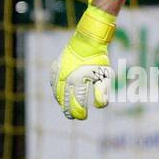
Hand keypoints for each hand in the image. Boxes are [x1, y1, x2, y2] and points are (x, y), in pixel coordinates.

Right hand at [50, 0, 116, 119]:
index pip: (78, 103)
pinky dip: (56, 92)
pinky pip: (53, 84)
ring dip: (62, 103)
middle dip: (69, 111)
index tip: (83, 117)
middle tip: (73, 117)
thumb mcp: (106, 76)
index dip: (80, 113)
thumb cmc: (99, 59)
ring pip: (57, 94)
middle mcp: (67, 78)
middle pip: (66, 101)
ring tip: (66, 110)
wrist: (87, 41)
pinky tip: (60, 97)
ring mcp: (58, 73)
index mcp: (79, 81)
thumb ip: (103, 92)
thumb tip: (99, 106)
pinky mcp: (54, 68)